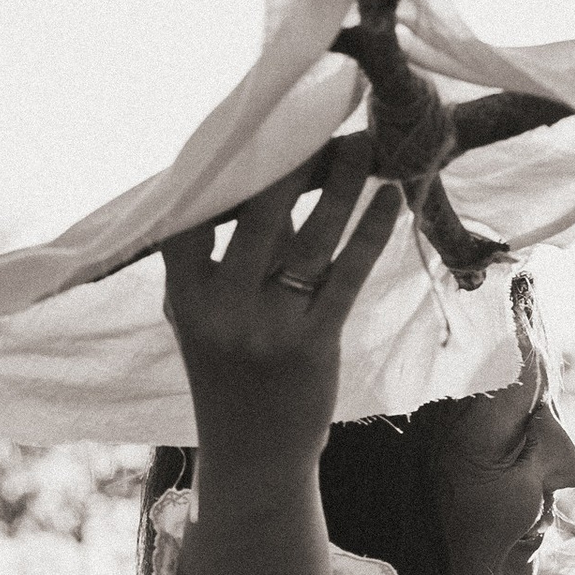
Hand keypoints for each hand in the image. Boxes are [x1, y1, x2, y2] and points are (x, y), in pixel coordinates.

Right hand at [158, 141, 401, 473]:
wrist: (252, 459)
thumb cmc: (229, 373)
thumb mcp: (200, 317)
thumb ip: (212, 260)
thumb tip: (245, 183)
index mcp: (184, 293)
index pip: (195, 212)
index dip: (224, 163)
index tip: (254, 118)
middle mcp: (221, 307)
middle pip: (261, 212)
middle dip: (295, 158)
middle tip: (323, 115)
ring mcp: (266, 328)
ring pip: (311, 238)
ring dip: (342, 184)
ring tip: (365, 143)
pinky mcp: (312, 347)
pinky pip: (347, 276)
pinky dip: (370, 233)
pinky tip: (390, 199)